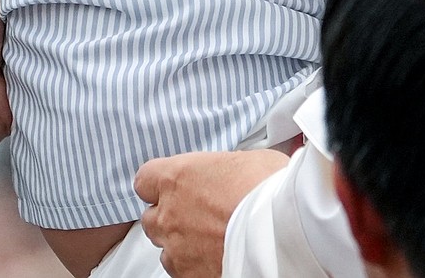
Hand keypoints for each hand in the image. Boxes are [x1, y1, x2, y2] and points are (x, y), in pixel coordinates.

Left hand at [134, 150, 288, 277]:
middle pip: (151, 217)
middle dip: (169, 216)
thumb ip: (223, 167)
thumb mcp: (245, 159)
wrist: (280, 228)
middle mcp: (169, 213)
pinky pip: (181, 272)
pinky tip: (216, 257)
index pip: (145, 179)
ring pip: (165, 249)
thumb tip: (231, 172)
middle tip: (198, 214)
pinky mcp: (190, 276)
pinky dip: (194, 266)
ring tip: (210, 240)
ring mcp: (177, 249)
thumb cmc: (267, 187)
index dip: (158, 184)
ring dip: (181, 244)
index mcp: (177, 177)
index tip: (173, 186)